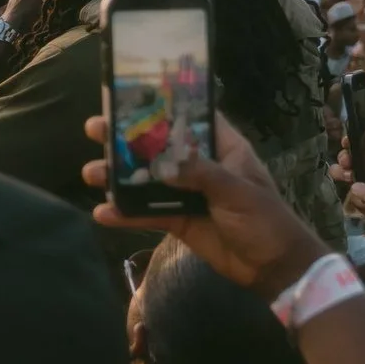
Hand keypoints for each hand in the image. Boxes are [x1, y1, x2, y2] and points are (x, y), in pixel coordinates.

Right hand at [83, 113, 326, 300]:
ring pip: (147, 179)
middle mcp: (201, 166)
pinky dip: (126, 214)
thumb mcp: (237, 191)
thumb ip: (200, 173)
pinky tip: (103, 213)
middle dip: (126, 139)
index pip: (191, 117)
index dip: (163, 105)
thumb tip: (163, 162)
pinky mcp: (178, 220)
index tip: (130, 95)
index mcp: (222, 149)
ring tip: (91, 173)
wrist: (273, 268)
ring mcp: (187, 194)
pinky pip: (147, 213)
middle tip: (95, 129)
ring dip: (118, 177)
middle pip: (159, 146)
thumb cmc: (265, 221)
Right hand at [325, 121, 364, 211]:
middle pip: (347, 160)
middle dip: (343, 158)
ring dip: (341, 173)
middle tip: (347, 161)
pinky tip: (360, 192)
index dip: (350, 141)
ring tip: (349, 175)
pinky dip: (353, 193)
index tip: (347, 141)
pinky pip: (353, 197)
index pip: (359, 144)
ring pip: (344, 176)